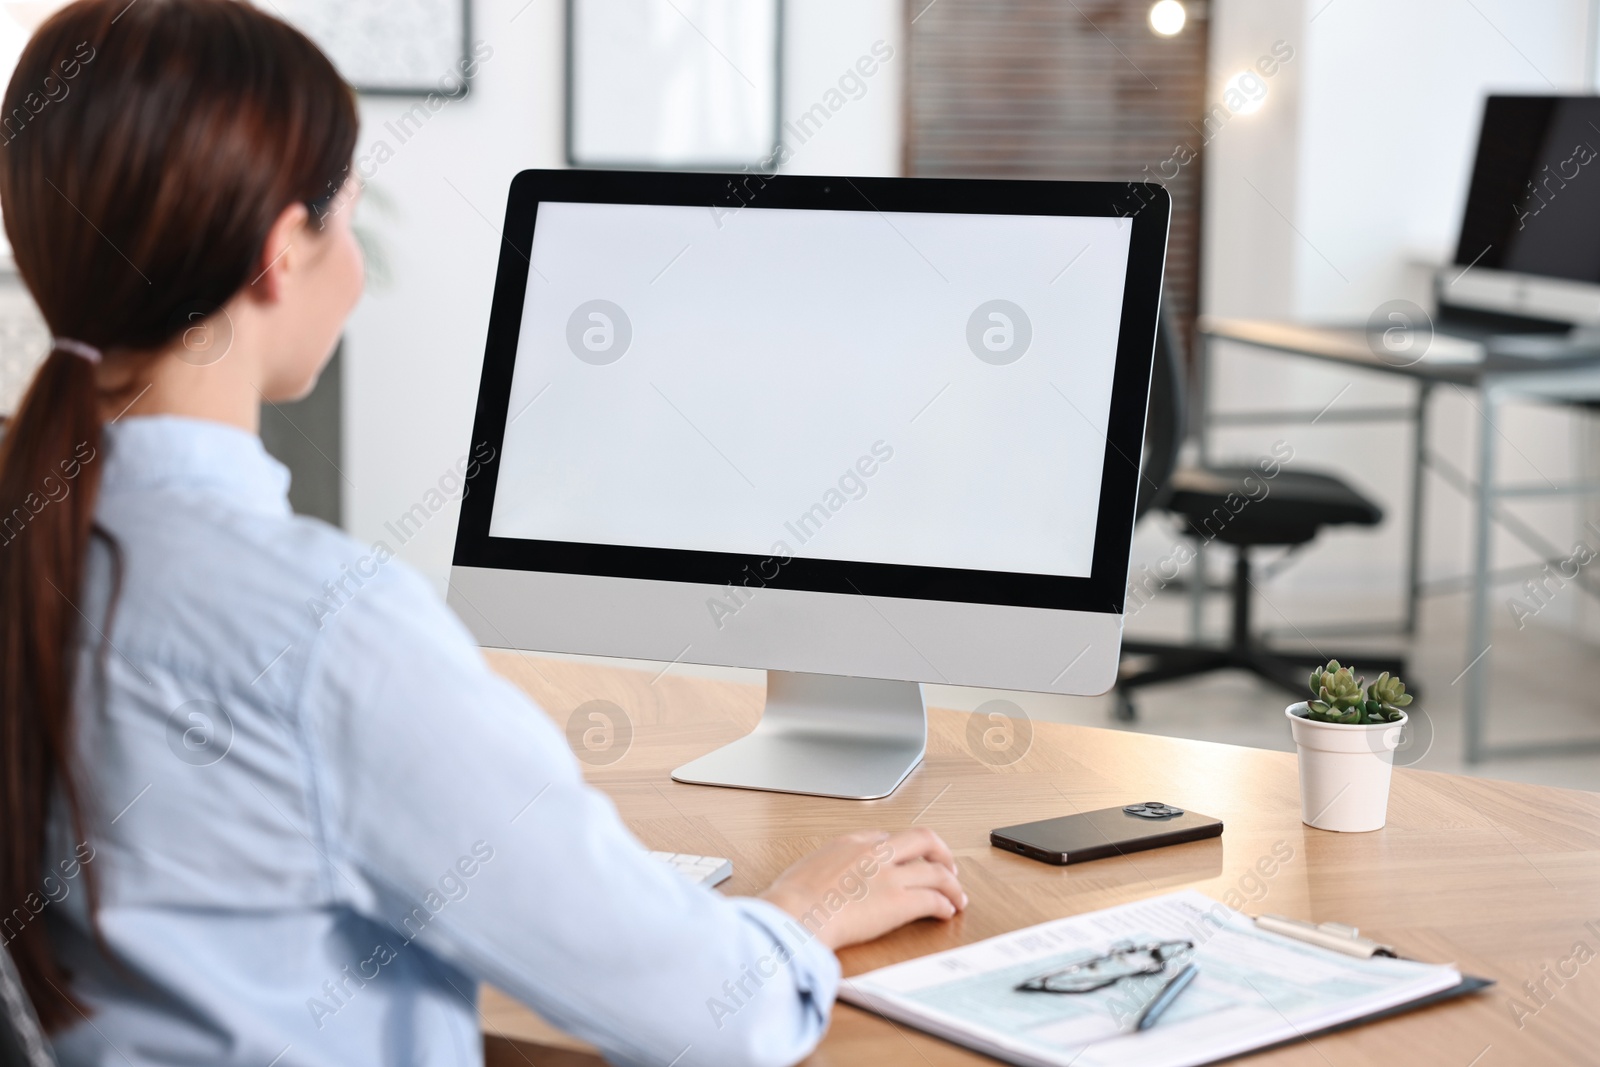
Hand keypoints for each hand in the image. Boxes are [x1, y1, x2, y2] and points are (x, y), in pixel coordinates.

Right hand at [758, 828, 966, 950]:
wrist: (795, 914)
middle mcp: (874, 854)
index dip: (900, 849)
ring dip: (952, 884)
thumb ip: (821, 870)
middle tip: (947, 865)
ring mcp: (889, 877)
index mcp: (849, 843)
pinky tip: (947, 912)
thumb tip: (819, 884)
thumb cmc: (790, 901)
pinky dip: (945, 905)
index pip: (886, 837)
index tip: (904, 859)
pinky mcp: (899, 903)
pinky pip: (933, 899)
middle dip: (940, 851)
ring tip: (957, 896)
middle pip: (921, 839)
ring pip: (936, 871)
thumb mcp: (803, 870)